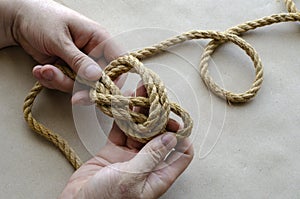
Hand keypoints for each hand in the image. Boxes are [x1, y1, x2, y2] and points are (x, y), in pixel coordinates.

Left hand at [11, 0, 120, 92]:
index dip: (115, 79)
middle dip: (80, 87)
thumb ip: (78, 60)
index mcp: (99, 39)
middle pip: (99, 80)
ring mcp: (80, 63)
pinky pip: (65, 84)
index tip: (102, 91)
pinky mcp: (67, 70)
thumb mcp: (60, 39)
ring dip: (60, 82)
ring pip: (80, 85)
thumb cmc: (42, 18)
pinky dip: (51, 81)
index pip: (118, 62)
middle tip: (72, 96)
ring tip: (44, 70)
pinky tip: (40, 70)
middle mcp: (93, 53)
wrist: (18, 18)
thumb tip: (97, 77)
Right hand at [60, 84, 193, 198]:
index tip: (177, 118)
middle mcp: (147, 164)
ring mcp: (130, 157)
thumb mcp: (131, 179)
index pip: (181, 154)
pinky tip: (125, 103)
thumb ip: (151, 157)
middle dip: (160, 117)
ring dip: (141, 112)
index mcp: (158, 176)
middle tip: (157, 98)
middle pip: (160, 136)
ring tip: (141, 93)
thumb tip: (172, 137)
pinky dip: (123, 117)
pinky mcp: (113, 151)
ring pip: (140, 130)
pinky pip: (122, 130)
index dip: (182, 135)